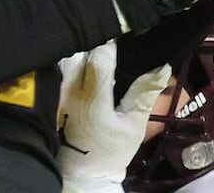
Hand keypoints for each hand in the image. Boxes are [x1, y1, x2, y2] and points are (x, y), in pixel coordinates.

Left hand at [57, 41, 170, 192]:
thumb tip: (163, 67)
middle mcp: (70, 93)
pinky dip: (72, 64)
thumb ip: (145, 94)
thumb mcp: (133, 125)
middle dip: (95, 45)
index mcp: (93, 101)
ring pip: (67, 59)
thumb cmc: (111, 150)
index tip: (122, 40)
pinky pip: (59, 71)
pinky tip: (84, 67)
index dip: (111, 45)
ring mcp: (57, 95)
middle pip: (79, 53)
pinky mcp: (50, 97)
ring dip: (82, 52)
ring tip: (99, 56)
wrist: (82, 172)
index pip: (99, 59)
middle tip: (111, 47)